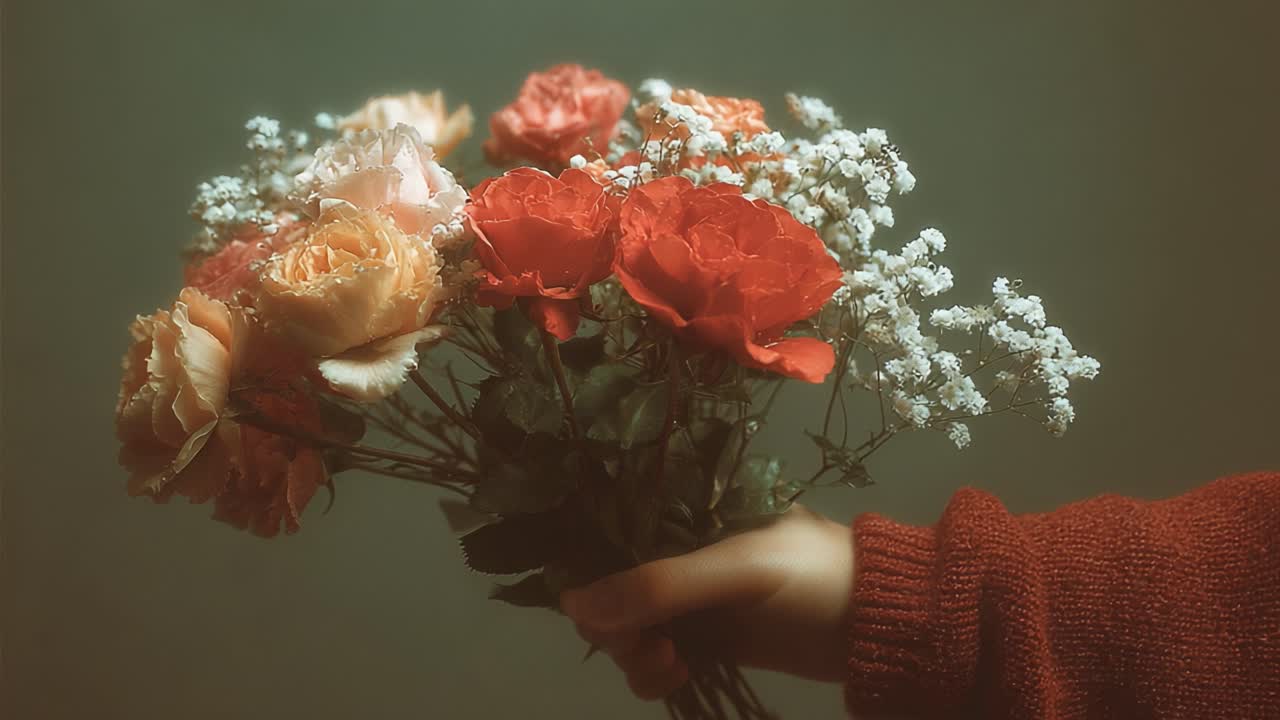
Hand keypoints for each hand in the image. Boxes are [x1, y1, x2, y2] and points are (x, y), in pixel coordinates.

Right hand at [559, 506, 854, 699]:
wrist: (883, 624)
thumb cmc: (814, 575)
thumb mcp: (738, 570)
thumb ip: (661, 585)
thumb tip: (572, 603)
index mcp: (687, 511)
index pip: (615, 533)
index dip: (592, 570)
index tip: (596, 608)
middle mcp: (683, 552)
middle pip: (615, 588)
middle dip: (616, 624)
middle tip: (643, 647)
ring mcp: (696, 599)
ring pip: (633, 628)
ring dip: (634, 654)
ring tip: (668, 666)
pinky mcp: (711, 640)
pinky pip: (660, 657)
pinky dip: (656, 673)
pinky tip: (677, 675)